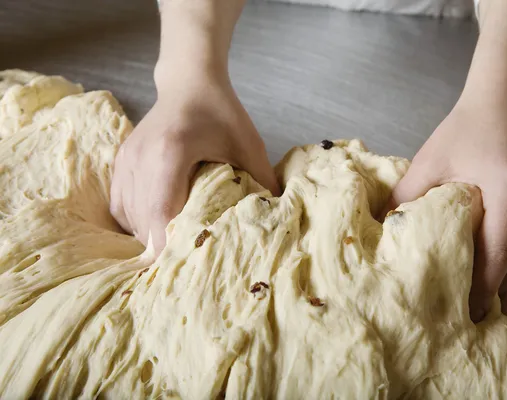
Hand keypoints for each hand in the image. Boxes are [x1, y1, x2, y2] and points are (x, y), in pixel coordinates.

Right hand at [110, 78, 279, 253]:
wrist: (188, 83)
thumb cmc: (221, 112)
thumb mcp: (249, 145)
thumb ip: (263, 181)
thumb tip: (276, 220)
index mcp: (170, 153)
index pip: (161, 212)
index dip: (170, 246)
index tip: (187, 267)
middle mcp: (140, 159)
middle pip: (144, 222)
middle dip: (164, 247)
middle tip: (187, 263)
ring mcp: (125, 161)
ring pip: (129, 218)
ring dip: (150, 236)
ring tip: (175, 245)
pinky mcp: (120, 163)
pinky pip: (120, 207)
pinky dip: (136, 223)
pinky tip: (156, 227)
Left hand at [386, 96, 506, 321]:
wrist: (504, 100)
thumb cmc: (464, 130)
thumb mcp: (429, 160)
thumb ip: (406, 196)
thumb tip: (385, 229)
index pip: (499, 253)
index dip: (484, 287)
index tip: (471, 311)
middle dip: (500, 288)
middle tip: (481, 312)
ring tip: (501, 299)